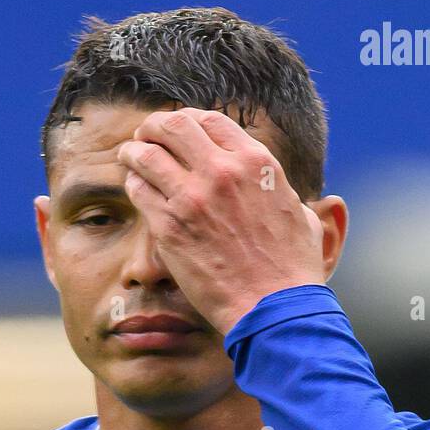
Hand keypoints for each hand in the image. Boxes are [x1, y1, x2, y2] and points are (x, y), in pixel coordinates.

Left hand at [117, 107, 328, 334]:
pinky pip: (139, 190)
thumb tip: (279, 189)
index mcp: (256, 163)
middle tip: (146, 135)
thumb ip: (281, 193)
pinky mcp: (170, 229)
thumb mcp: (300, 216)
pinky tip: (135, 187)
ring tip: (129, 155)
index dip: (189, 120)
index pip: (211, 121)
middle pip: (174, 125)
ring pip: (147, 154)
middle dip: (155, 126)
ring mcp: (193, 199)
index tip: (179, 131)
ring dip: (134, 152)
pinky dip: (133, 183)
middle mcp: (223, 172)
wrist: (274, 309)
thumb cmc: (292, 271)